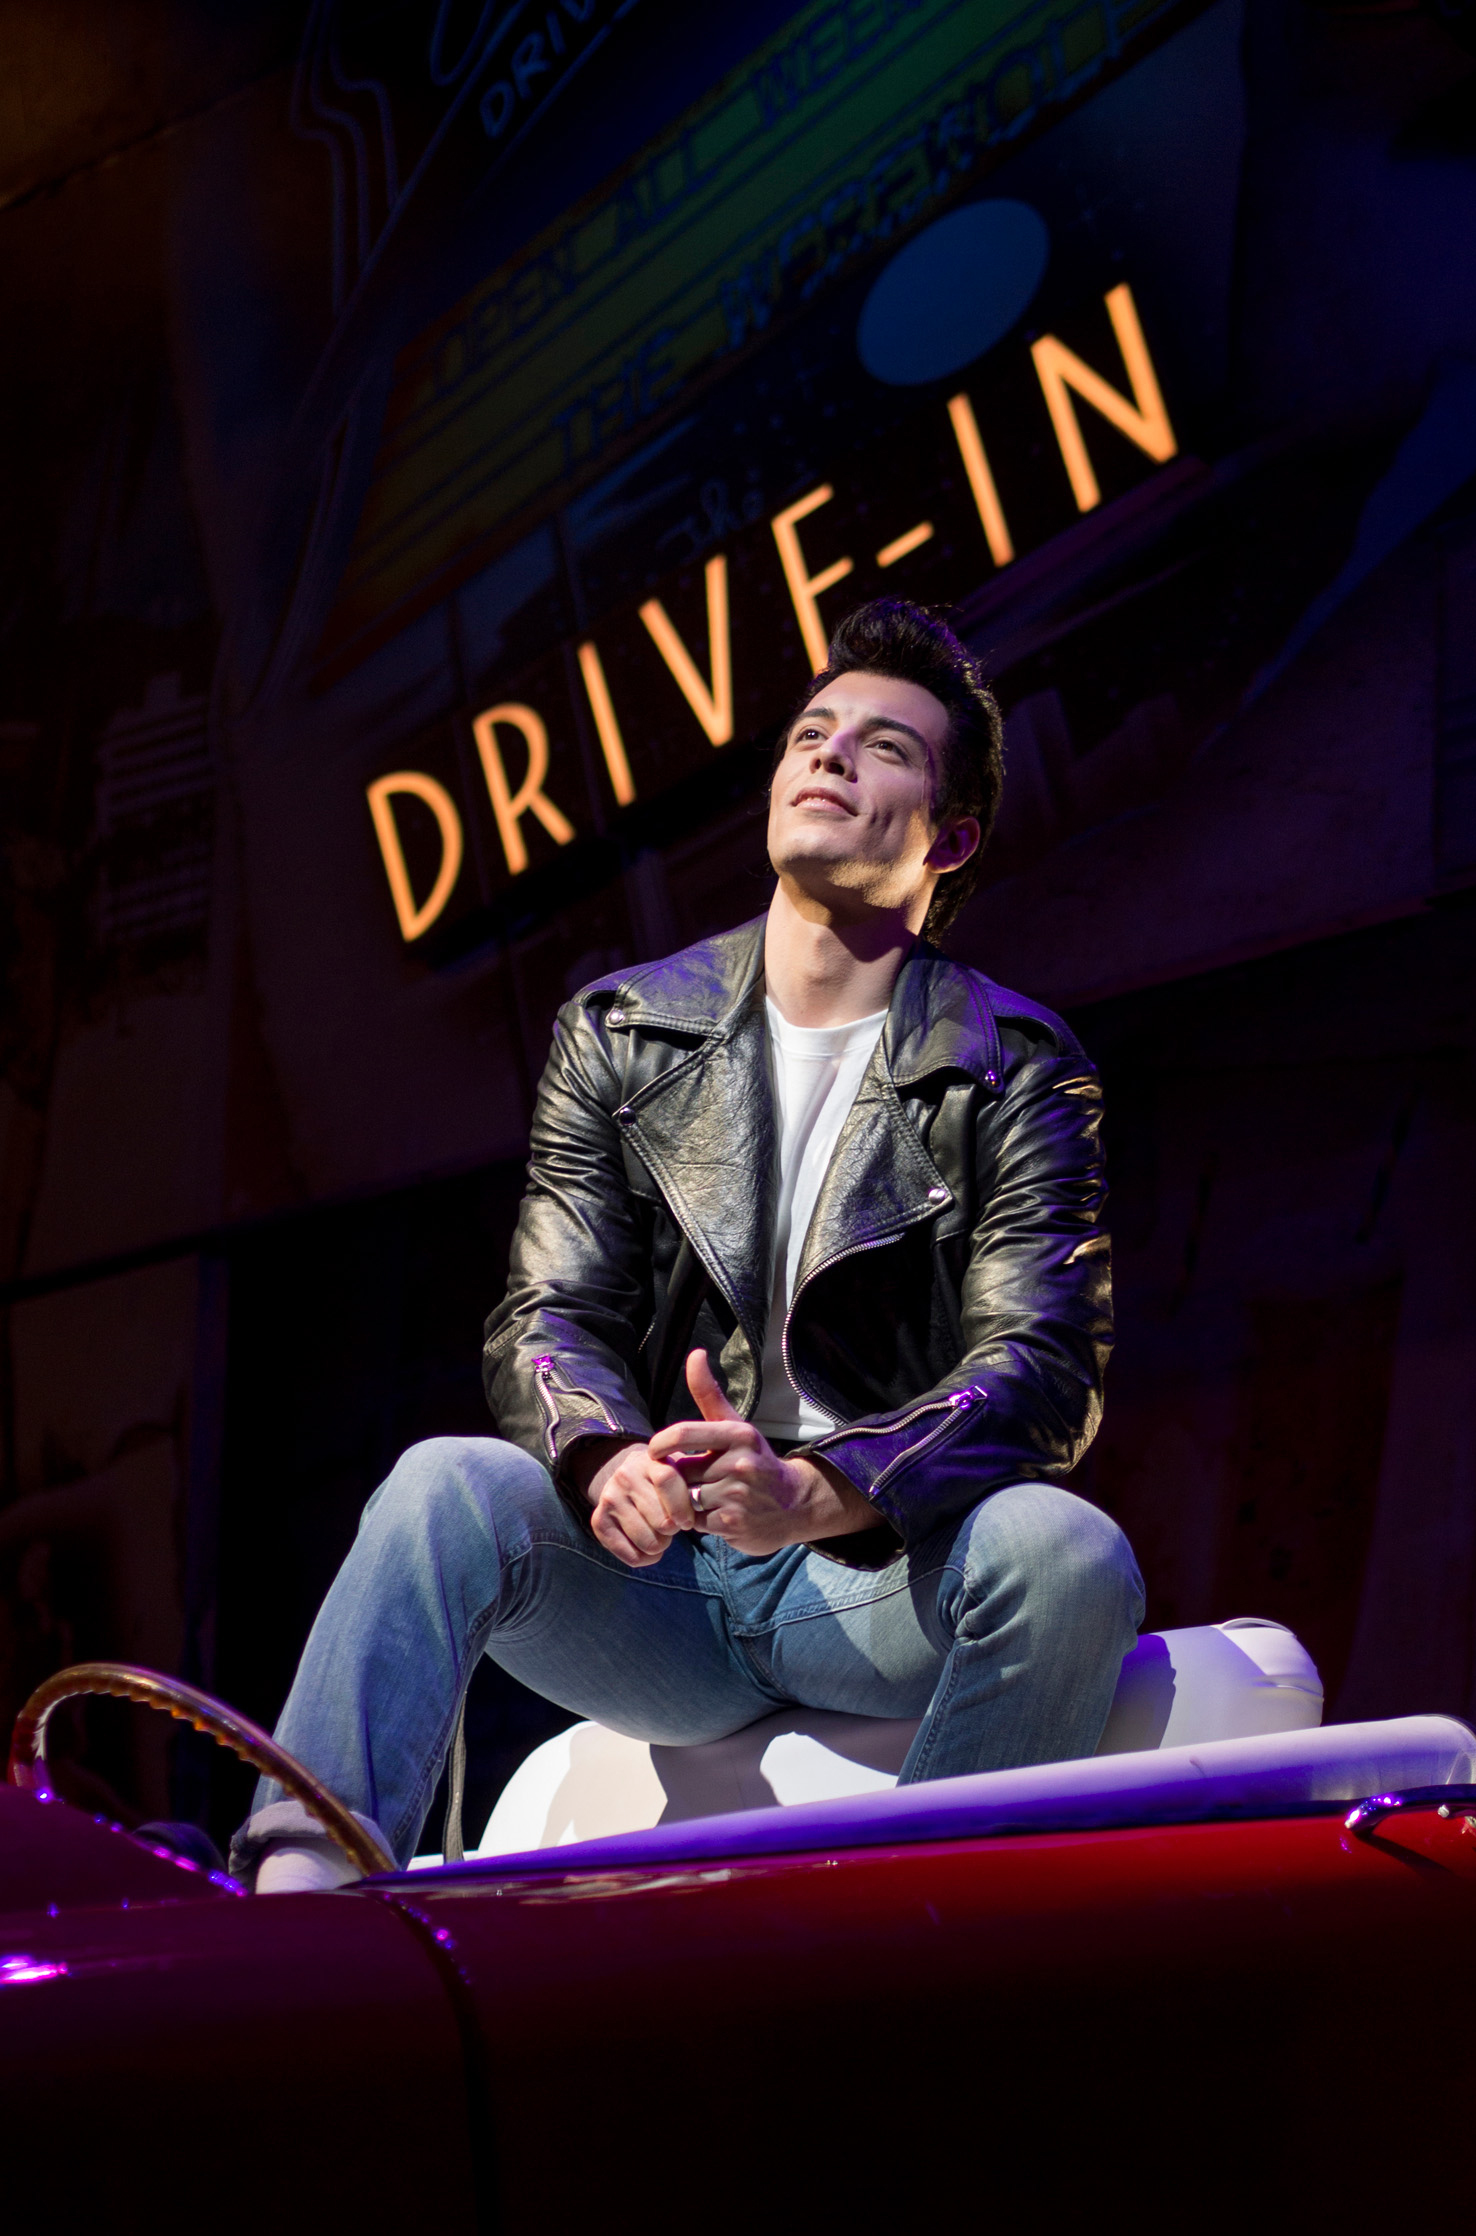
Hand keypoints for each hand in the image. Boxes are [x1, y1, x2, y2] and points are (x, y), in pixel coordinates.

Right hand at [575, 1436, 697, 1569]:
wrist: (628, 1476)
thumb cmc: (667, 1480)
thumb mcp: (682, 1470)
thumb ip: (697, 1480)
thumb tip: (710, 1500)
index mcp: (650, 1460)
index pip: (666, 1480)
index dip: (682, 1507)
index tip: (688, 1522)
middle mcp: (625, 1476)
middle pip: (660, 1520)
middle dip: (673, 1532)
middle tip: (673, 1527)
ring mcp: (609, 1498)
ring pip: (647, 1542)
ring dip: (660, 1546)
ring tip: (660, 1534)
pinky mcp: (598, 1520)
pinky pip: (629, 1555)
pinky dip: (644, 1559)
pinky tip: (647, 1548)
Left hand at [647, 1352, 877, 1556]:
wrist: (794, 1504)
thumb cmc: (755, 1460)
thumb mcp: (736, 1426)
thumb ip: (709, 1393)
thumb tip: (695, 1354)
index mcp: (739, 1434)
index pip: (683, 1434)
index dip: (660, 1445)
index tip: (654, 1451)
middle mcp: (740, 1463)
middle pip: (681, 1472)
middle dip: (680, 1479)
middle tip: (697, 1480)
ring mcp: (737, 1495)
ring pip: (685, 1499)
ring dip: (688, 1502)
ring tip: (710, 1498)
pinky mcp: (732, 1523)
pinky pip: (694, 1523)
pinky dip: (697, 1522)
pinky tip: (717, 1514)